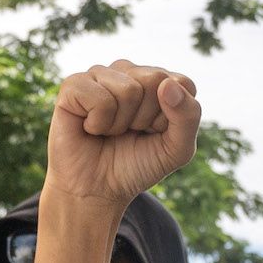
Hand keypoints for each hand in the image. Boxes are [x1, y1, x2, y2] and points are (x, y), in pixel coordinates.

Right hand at [44, 60, 198, 210]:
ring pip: (128, 89)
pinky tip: (89, 128)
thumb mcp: (176, 149)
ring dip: (120, 123)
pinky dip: (98, 123)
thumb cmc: (136, 166)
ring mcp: (101, 75)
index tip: (154, 132)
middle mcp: (130, 72)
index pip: (182, 83)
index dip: (170, 117)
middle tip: (129, 132)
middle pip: (156, 80)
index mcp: (158, 81)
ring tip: (108, 131)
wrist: (96, 190)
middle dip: (145, 118)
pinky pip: (99, 97)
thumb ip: (188, 116)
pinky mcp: (74, 85)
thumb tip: (167, 84)